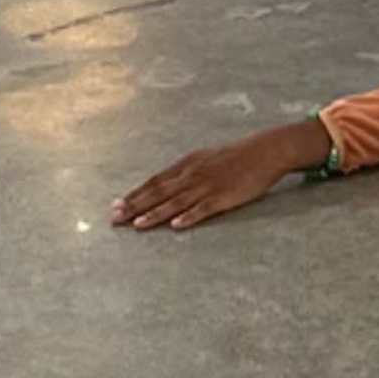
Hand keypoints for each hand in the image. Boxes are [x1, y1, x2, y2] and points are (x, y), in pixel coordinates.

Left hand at [114, 119, 331, 231]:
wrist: (264, 151)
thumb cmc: (234, 157)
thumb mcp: (205, 159)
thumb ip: (185, 172)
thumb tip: (165, 185)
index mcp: (186, 165)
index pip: (154, 182)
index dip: (134, 194)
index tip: (115, 205)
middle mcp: (192, 174)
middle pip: (158, 193)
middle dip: (135, 206)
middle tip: (114, 218)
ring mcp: (207, 186)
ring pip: (175, 203)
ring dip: (154, 214)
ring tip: (137, 225)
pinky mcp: (223, 196)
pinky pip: (203, 209)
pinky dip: (188, 217)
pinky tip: (175, 226)